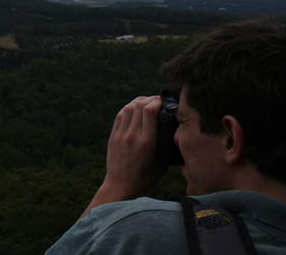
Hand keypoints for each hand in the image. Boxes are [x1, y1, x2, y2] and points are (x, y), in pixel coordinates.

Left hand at [81, 96, 166, 216]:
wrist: (120, 187)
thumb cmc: (144, 178)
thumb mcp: (162, 163)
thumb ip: (166, 145)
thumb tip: (172, 129)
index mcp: (146, 142)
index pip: (149, 111)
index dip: (157, 101)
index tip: (163, 101)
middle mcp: (132, 136)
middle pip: (139, 106)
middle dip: (150, 99)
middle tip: (157, 100)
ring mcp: (120, 135)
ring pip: (129, 108)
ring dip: (139, 101)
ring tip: (147, 102)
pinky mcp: (113, 136)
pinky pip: (120, 115)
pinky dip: (129, 108)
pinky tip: (135, 108)